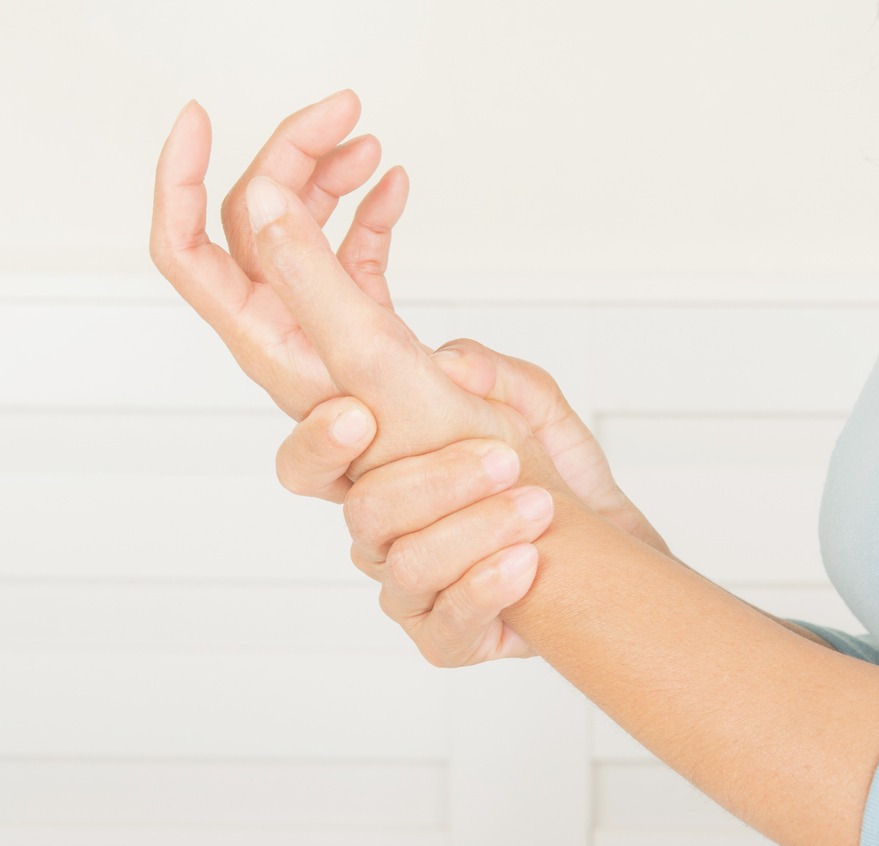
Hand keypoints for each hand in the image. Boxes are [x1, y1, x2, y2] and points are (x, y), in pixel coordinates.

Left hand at [151, 90, 416, 421]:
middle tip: (342, 114)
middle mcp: (287, 333)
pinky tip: (392, 189)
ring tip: (368, 144)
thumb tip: (262, 199)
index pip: (187, 252)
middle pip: (257, 223)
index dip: (179, 182)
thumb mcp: (370, 355)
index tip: (202, 120)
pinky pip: (352, 257)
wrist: (488, 486)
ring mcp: (326, 329)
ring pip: (303, 233)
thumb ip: (311, 276)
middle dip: (289, 157)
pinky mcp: (366, 329)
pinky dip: (369, 215)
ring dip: (329, 178)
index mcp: (268, 341)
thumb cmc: (432, 451)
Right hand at [273, 339, 673, 663]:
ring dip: (479, 529)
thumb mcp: (536, 407)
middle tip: (505, 460)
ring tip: (539, 507)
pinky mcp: (446, 638)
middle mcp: (382, 534)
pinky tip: (525, 562)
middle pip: (365, 513)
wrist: (612, 543)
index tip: (360, 416)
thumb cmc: (552, 473)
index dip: (317, 442)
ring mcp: (409, 590)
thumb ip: (496, 376)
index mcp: (380, 472)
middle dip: (436, 481)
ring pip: (409, 565)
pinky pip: (447, 623)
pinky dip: (487, 587)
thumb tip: (454, 363)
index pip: (308, 464)